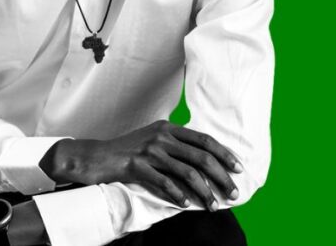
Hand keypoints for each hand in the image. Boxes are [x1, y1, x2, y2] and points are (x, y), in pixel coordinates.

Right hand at [40, 120, 242, 210]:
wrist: (98, 156)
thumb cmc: (128, 150)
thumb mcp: (153, 140)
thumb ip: (175, 145)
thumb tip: (202, 161)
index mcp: (168, 127)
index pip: (203, 139)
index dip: (223, 153)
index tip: (238, 168)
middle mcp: (162, 136)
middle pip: (200, 156)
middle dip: (221, 176)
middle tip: (233, 193)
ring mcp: (150, 150)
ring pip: (187, 172)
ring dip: (204, 192)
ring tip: (213, 206)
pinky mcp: (138, 165)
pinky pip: (164, 182)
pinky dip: (178, 195)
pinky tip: (186, 204)